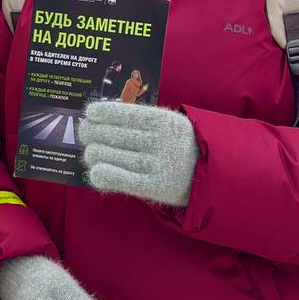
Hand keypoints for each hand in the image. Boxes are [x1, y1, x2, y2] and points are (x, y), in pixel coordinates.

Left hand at [79, 99, 197, 207]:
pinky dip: (103, 174)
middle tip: (85, 133)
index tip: (89, 114)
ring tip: (91, 152)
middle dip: (92, 133)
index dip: (102, 113)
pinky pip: (121, 179)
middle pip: (113, 135)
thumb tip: (100, 117)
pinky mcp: (157, 187)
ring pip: (111, 156)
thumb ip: (141, 120)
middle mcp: (161, 141)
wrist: (213, 174)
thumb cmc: (181, 145)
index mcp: (164, 121)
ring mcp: (159, 165)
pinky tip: (95, 171)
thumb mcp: (169, 124)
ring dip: (93, 153)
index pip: (125, 113)